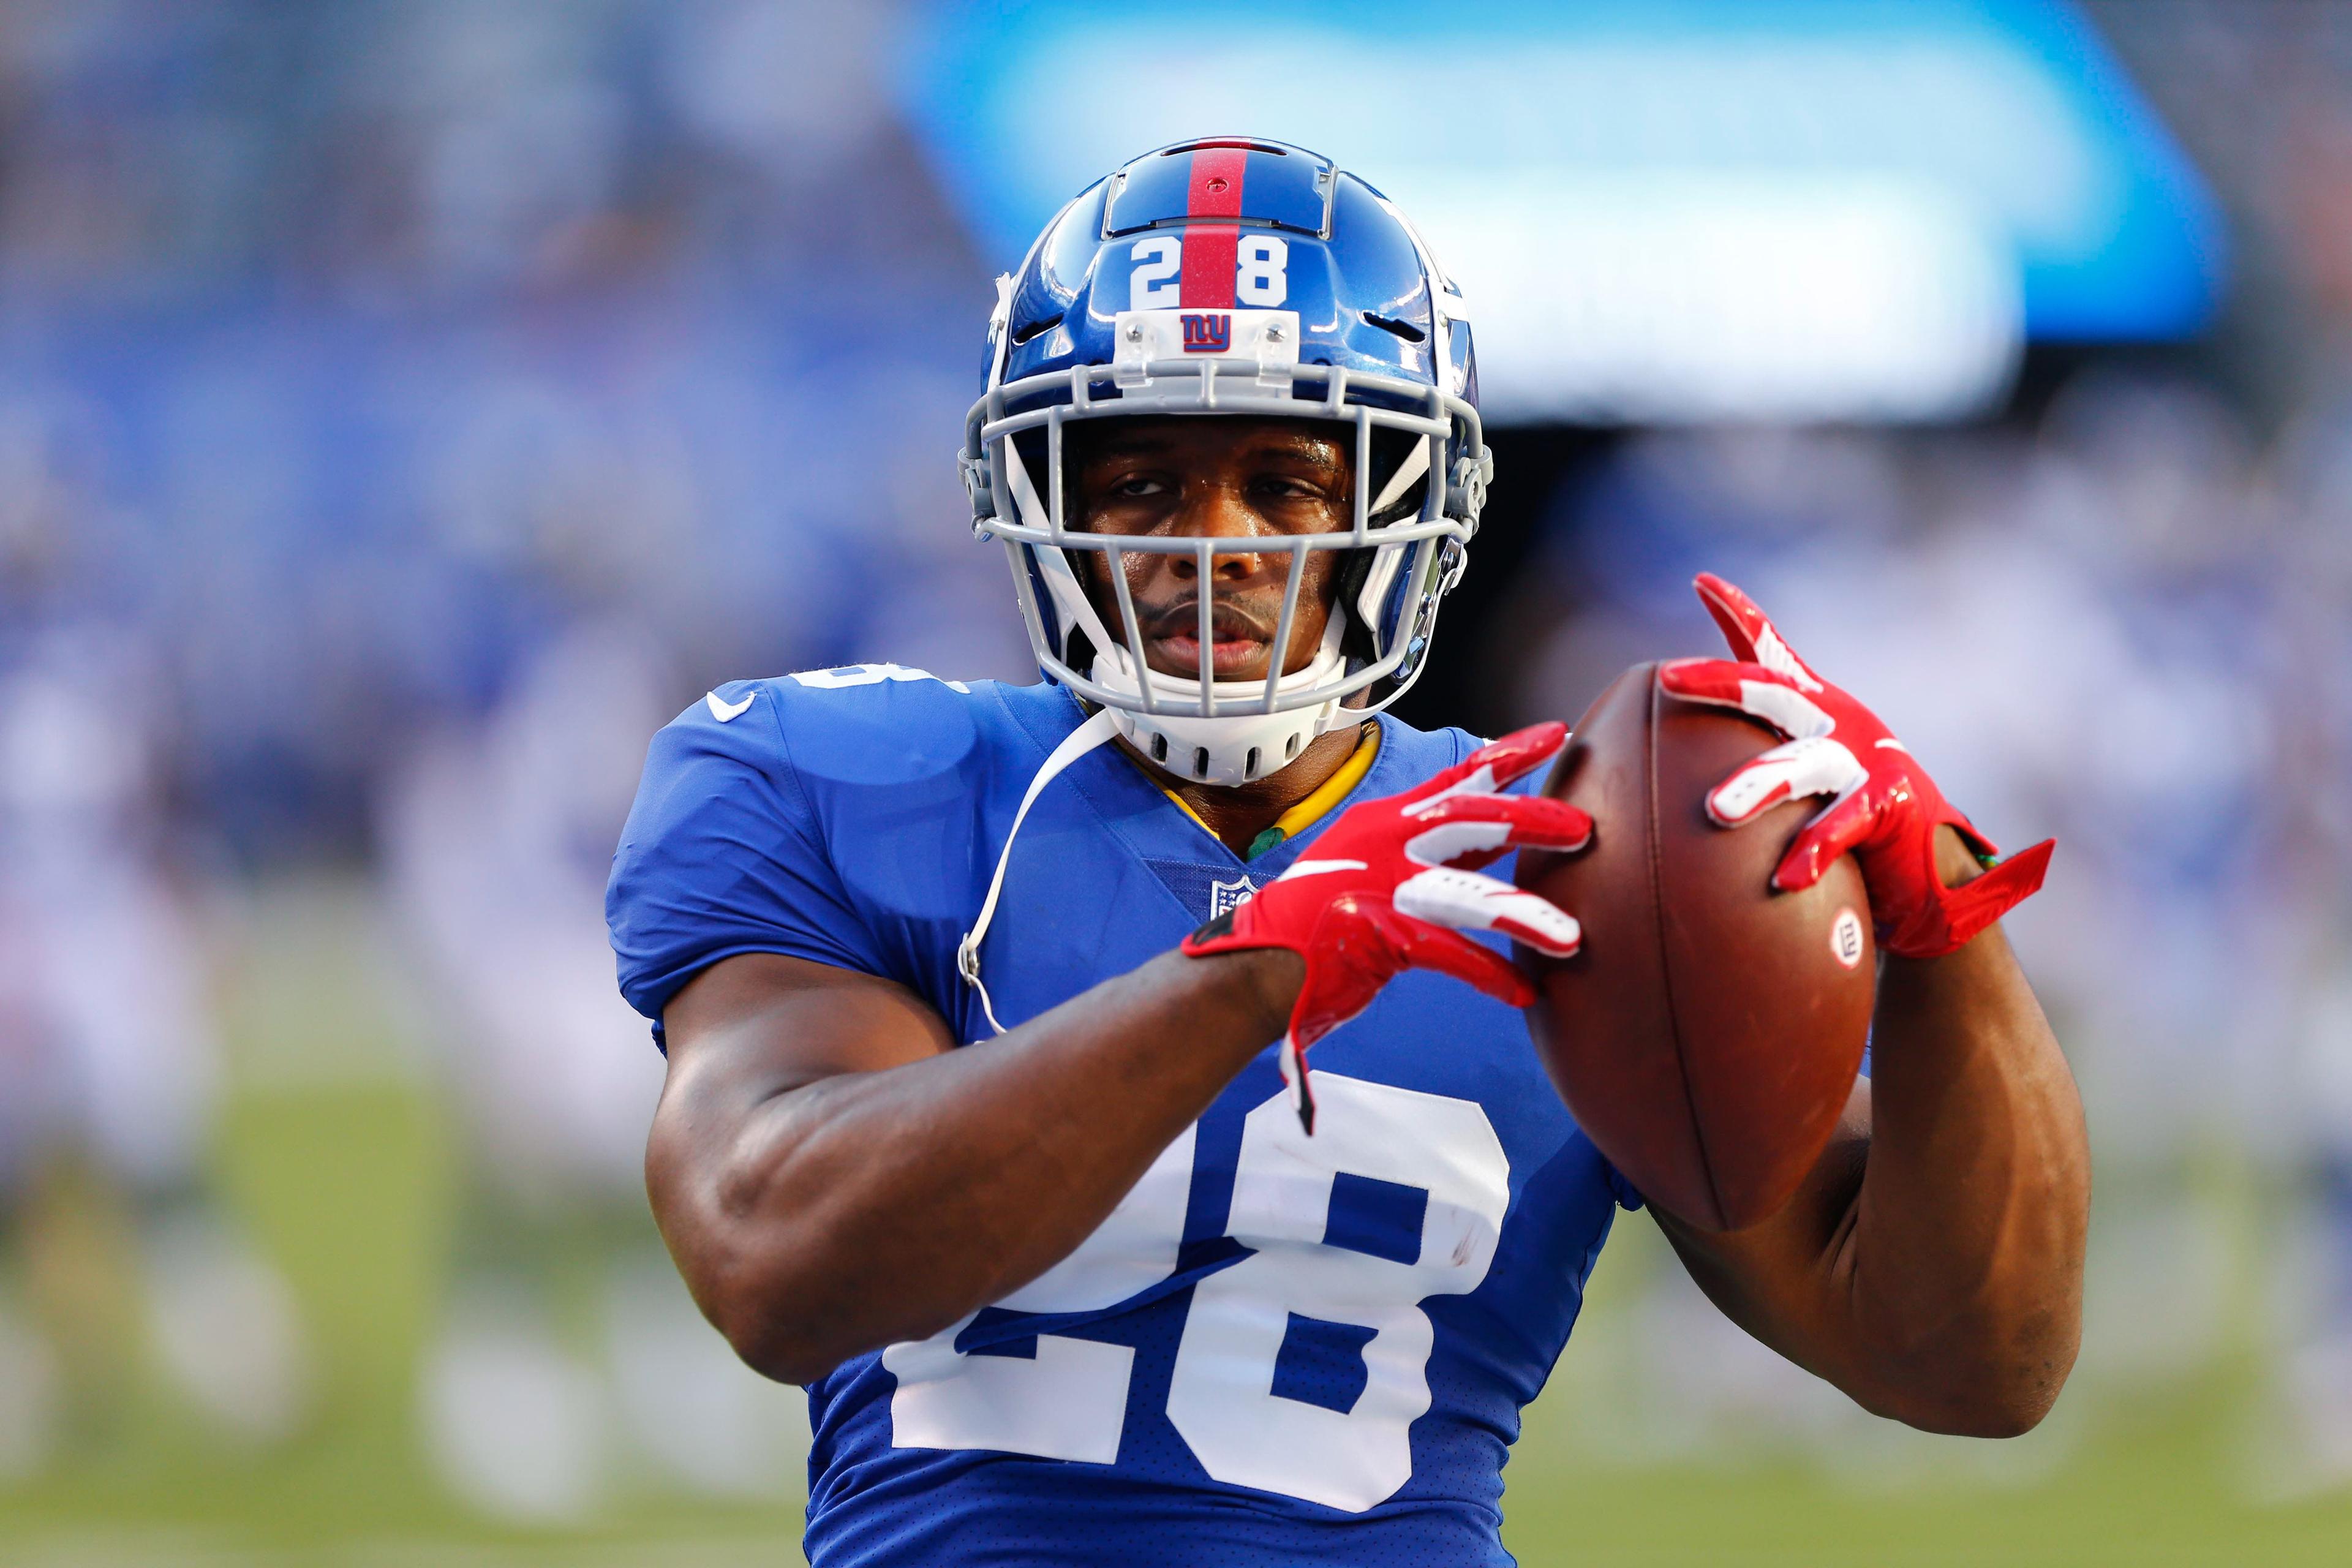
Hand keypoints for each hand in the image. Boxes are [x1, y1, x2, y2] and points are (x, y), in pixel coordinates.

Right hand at [1182, 724, 1589, 1130]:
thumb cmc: (1312, 918)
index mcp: (1385, 822)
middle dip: (1530, 819)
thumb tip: (1481, 841)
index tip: (1556, 736)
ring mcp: (1383, 889)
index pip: (1458, 779)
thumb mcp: (1362, 861)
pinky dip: (1490, 976)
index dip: (1509, 755)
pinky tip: (1525, 992)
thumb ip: (1415, 848)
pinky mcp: (1381, 937)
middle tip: (1583, 828)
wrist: (1256, 960)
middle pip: (1470, 817)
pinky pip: (1451, 957)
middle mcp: (1386, 844)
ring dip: (1524, 913)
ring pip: (1468, 891)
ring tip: (1570, 937)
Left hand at [1657, 573, 2051, 958]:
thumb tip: (1675, 789)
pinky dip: (1814, 850)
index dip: (1738, 614)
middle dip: (1722, 681)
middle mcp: (1837, 723)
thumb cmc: (1851, 822)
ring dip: (1760, 784)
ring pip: (1803, 765)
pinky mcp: (1890, 804)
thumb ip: (1751, 765)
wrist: (1930, 867)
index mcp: (1812, 711)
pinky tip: (1787, 879)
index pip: (1769, 655)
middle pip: (1774, 691)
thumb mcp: (1800, 781)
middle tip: (1670, 678)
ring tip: (1717, 810)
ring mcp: (1867, 760)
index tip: (1701, 581)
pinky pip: (1843, 825)